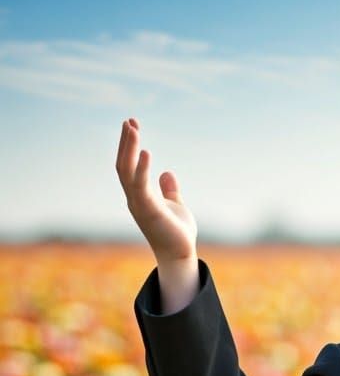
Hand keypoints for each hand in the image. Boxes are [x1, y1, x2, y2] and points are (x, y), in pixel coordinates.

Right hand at [116, 118, 197, 262]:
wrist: (180, 255)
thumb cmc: (176, 233)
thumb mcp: (175, 205)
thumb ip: (169, 190)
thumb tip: (167, 173)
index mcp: (139, 195)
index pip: (128, 166)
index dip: (129, 146)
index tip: (133, 126)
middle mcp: (134, 198)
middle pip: (123, 165)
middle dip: (125, 143)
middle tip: (129, 121)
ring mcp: (139, 204)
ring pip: (127, 172)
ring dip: (128, 149)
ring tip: (133, 128)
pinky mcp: (149, 211)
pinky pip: (140, 186)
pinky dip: (141, 169)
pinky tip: (145, 152)